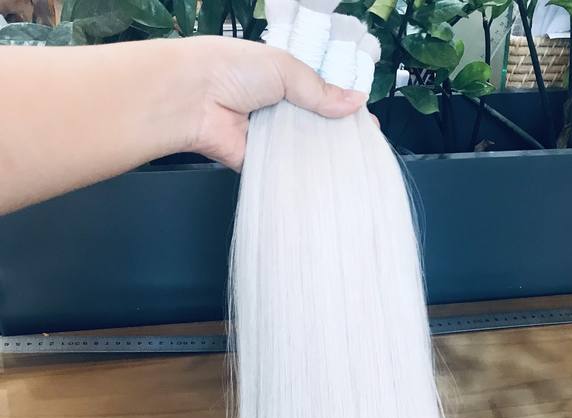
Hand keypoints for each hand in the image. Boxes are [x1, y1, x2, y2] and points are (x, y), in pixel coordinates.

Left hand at [187, 37, 367, 170]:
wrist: (192, 98)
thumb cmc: (230, 69)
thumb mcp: (285, 68)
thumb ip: (320, 89)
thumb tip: (354, 102)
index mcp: (280, 76)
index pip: (319, 92)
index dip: (340, 105)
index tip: (364, 120)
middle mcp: (274, 106)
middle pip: (313, 123)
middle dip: (335, 133)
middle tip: (362, 145)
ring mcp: (266, 135)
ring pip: (301, 149)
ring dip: (320, 155)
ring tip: (350, 164)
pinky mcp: (258, 161)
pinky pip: (284, 170)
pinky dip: (299, 173)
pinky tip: (322, 178)